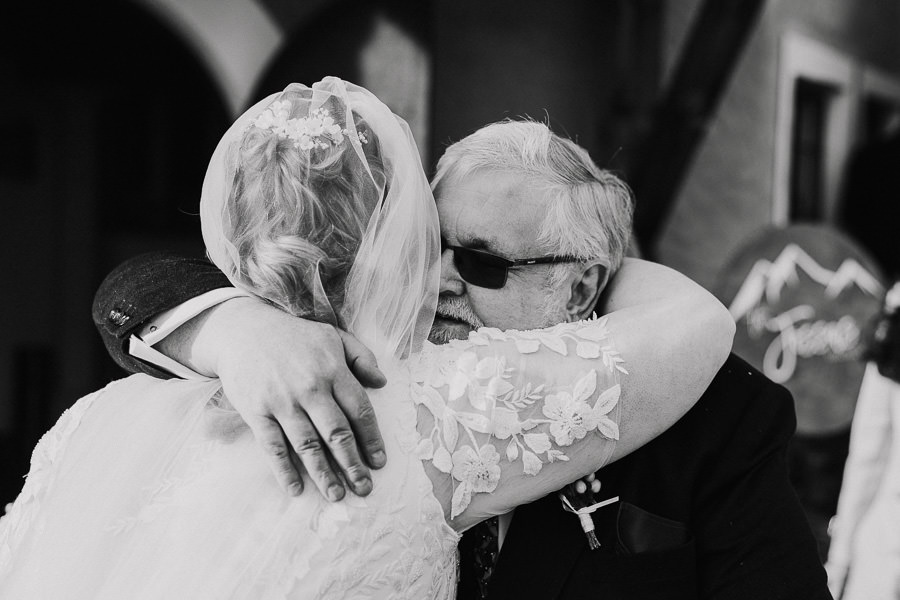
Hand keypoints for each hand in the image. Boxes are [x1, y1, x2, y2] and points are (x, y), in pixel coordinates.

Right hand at [184, 297, 387, 499]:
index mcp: (333, 369)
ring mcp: (281, 401)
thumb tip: (382, 382)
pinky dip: (284, 470)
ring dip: (323, 474)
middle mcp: (310, 387)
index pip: (360, 410)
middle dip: (353, 464)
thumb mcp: (333, 336)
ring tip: (337, 495)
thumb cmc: (294, 336)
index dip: (372, 439)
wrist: (242, 330)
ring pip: (307, 445)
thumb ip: (361, 357)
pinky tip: (295, 489)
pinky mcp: (255, 412)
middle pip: (337, 433)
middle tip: (364, 489)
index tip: (380, 462)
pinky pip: (272, 446)